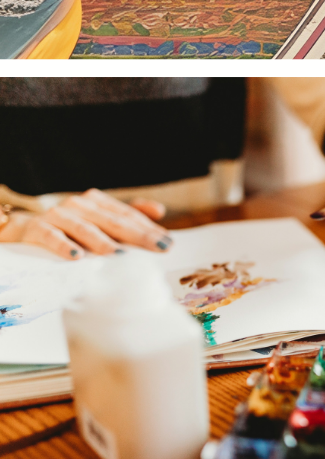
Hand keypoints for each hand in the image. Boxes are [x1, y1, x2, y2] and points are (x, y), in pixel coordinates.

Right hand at [0, 189, 171, 259]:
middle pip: (112, 221)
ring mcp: (58, 215)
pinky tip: (77, 256)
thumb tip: (160, 212)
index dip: (148, 228)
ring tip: (119, 253)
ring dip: (102, 241)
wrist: (23, 229)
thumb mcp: (97, 219)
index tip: (167, 243)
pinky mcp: (38, 228)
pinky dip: (65, 246)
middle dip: (137, 235)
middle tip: (158, 247)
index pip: (127, 215)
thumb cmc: (68, 227)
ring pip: (85, 228)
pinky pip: (52, 237)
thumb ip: (128, 215)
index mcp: (96, 201)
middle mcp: (79, 205)